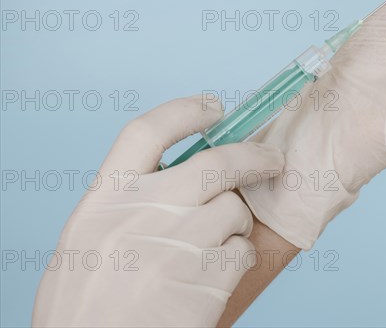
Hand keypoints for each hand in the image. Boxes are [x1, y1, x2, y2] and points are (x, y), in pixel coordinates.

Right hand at [32, 96, 283, 327]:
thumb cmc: (85, 306)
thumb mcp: (88, 241)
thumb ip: (127, 202)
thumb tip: (176, 176)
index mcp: (103, 200)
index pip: (147, 131)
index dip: (185, 111)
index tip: (213, 107)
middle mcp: (144, 213)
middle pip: (216, 163)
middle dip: (253, 155)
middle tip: (272, 158)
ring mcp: (179, 244)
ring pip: (235, 209)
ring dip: (235, 223)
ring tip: (215, 246)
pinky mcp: (208, 279)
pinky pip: (242, 251)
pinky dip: (238, 257)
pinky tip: (216, 275)